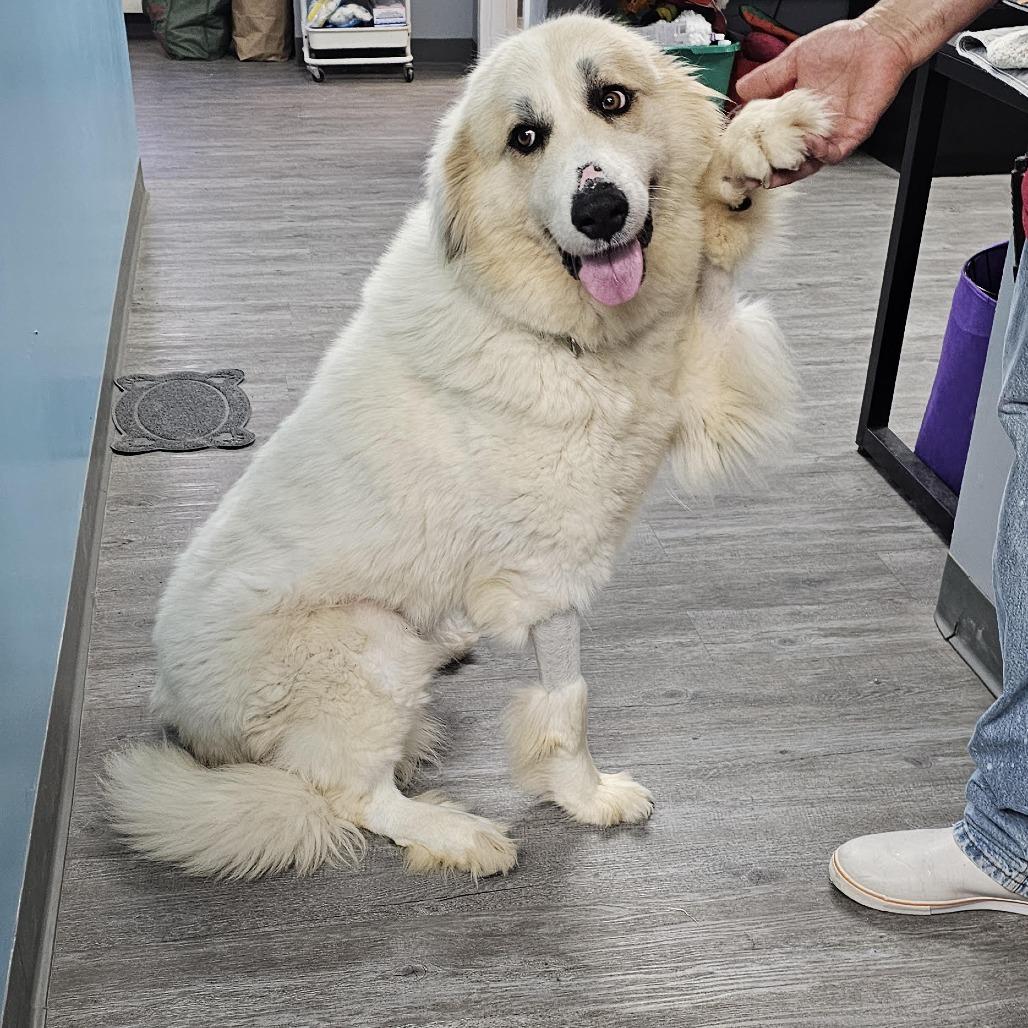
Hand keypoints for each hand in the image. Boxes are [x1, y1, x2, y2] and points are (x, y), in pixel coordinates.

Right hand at [736, 17, 915, 185]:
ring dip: (789, 173)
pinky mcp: (852, 134)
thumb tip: (740, 91)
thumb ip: (768, 78)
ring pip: (807, 166)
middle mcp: (811, 129)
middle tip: (749, 178)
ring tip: (773, 171)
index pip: (770, 141)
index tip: (735, 159)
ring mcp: (831, 135)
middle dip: (766, 173)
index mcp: (795, 116)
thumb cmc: (844, 45)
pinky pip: (833, 154)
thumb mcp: (794, 59)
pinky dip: (818, 153)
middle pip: (785, 162)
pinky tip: (808, 144)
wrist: (878, 38)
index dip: (752, 153)